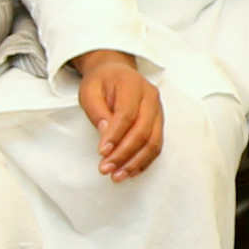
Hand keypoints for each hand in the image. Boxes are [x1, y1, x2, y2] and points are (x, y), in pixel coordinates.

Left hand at [73, 50, 163, 177]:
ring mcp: (158, 110)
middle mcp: (150, 97)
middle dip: (124, 154)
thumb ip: (97, 111)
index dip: (115, 135)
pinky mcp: (159, 123)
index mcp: (132, 84)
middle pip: (142, 131)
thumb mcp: (89, 91)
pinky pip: (156, 146)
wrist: (115, 73)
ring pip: (153, 142)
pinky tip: (130, 171)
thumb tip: (106, 135)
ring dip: (135, 162)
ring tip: (117, 176)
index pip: (127, 114)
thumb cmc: (102, 82)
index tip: (102, 152)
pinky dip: (144, 161)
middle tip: (106, 169)